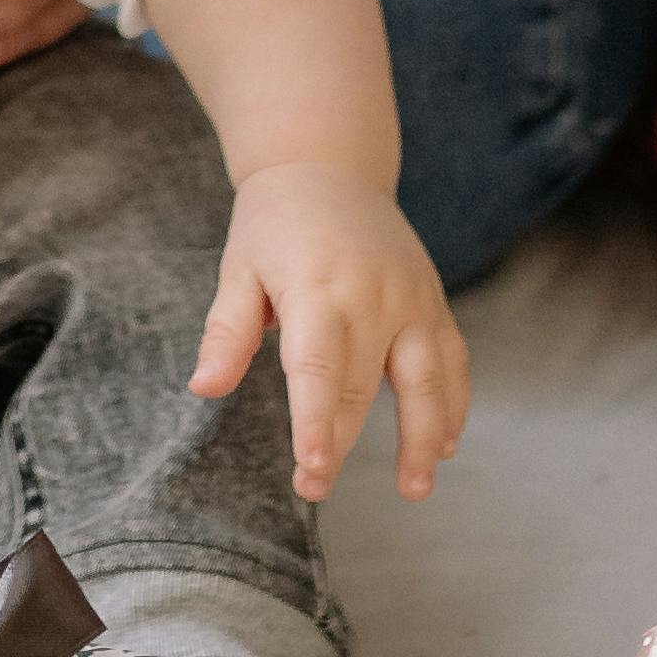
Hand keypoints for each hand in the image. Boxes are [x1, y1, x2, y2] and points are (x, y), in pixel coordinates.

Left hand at [190, 160, 469, 503]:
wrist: (331, 167)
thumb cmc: (274, 224)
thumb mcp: (238, 268)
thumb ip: (226, 330)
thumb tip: (203, 387)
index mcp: (317, 288)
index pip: (319, 369)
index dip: (317, 423)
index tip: (312, 470)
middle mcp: (373, 295)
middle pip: (361, 386)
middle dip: (339, 442)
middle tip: (314, 488)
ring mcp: (412, 299)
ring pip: (426, 379)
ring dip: (422, 438)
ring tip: (414, 490)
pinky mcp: (433, 301)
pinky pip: (453, 360)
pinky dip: (453, 404)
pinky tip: (445, 444)